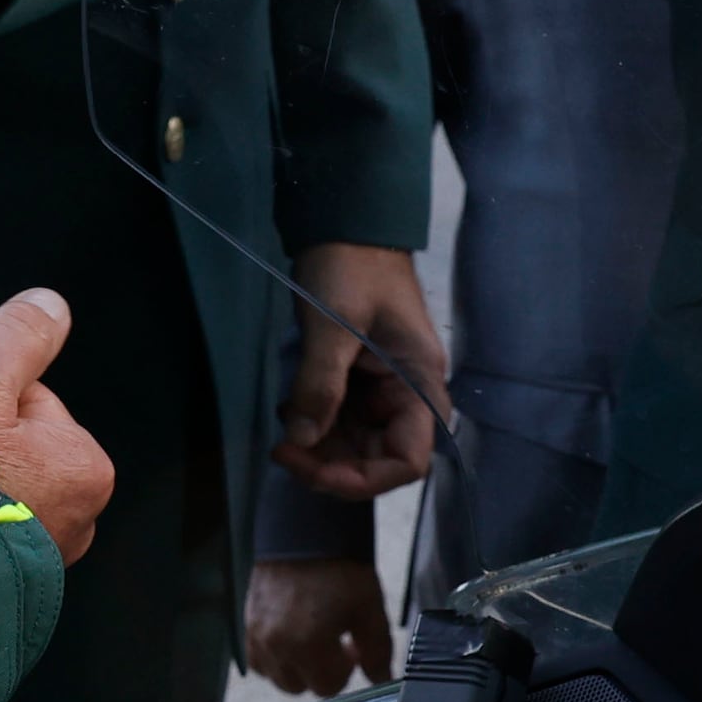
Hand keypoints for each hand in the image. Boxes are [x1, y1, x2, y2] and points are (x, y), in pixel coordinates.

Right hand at [243, 553, 392, 694]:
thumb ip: (377, 650)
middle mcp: (276, 646)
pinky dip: (274, 656)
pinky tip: (290, 636)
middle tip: (333, 644)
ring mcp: (256, 636)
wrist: (304, 530)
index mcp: (307, 645)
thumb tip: (382, 679)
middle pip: (300, 686)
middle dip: (320, 672)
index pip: (327, 687)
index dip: (345, 671)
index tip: (351, 649)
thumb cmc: (338, 567)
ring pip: (276, 675)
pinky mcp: (245, 624)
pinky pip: (257, 659)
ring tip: (311, 639)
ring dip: (296, 666)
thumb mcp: (369, 608)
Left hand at [275, 241, 446, 497]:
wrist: (347, 223)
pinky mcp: (359, 379)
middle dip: (330, 465)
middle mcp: (407, 394)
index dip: (365, 478)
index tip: (316, 470)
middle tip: (282, 451)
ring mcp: (382, 389)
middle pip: (376, 458)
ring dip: (318, 448)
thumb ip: (319, 385)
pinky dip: (314, 423)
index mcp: (419, 384)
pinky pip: (340, 419)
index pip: (408, 460)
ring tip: (281, 431)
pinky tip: (288, 410)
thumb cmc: (351, 266)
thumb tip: (301, 441)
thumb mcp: (333, 325)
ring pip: (354, 443)